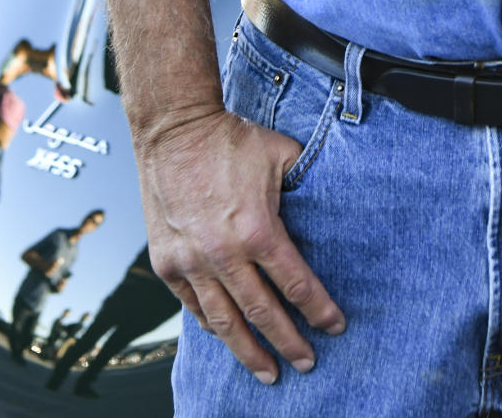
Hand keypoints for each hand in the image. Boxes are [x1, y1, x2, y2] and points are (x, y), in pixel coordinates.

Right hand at [137, 107, 345, 384]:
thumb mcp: (283, 155)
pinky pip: (192, 306)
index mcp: (258, 230)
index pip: (296, 283)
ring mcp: (192, 262)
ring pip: (224, 322)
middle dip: (288, 343)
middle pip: (262, 314)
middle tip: (306, 363)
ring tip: (266, 372)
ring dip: (247, 351)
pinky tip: (226, 336)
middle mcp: (224, 254)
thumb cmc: (229, 139)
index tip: (335, 327)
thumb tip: (328, 198)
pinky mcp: (167, 263)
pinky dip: (211, 326)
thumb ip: (306, 183)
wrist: (175, 130)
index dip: (319, 310)